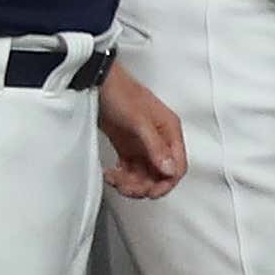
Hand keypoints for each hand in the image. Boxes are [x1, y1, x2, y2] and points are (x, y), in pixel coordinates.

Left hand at [97, 67, 185, 198]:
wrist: (96, 83)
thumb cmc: (120, 93)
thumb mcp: (139, 121)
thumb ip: (156, 147)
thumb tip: (170, 170)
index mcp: (170, 132)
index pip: (177, 167)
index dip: (166, 183)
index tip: (150, 192)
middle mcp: (160, 140)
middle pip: (160, 175)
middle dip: (144, 185)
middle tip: (125, 186)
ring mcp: (143, 144)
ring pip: (144, 175)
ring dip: (130, 183)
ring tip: (114, 179)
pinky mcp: (127, 146)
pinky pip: (130, 170)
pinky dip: (121, 177)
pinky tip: (110, 174)